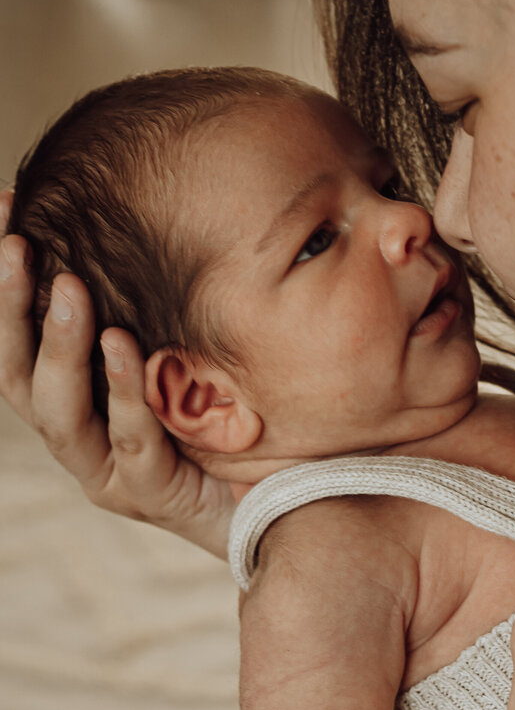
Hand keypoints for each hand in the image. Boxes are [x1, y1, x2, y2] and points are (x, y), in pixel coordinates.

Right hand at [0, 192, 233, 556]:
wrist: (291, 502)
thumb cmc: (234, 424)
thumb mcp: (191, 357)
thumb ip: (162, 310)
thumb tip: (156, 209)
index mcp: (76, 404)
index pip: (20, 340)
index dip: (3, 283)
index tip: (4, 207)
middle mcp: (81, 440)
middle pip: (19, 376)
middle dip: (11, 309)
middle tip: (17, 246)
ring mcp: (111, 474)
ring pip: (60, 414)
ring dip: (60, 345)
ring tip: (70, 288)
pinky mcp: (153, 497)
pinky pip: (131, 442)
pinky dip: (122, 392)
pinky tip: (122, 345)